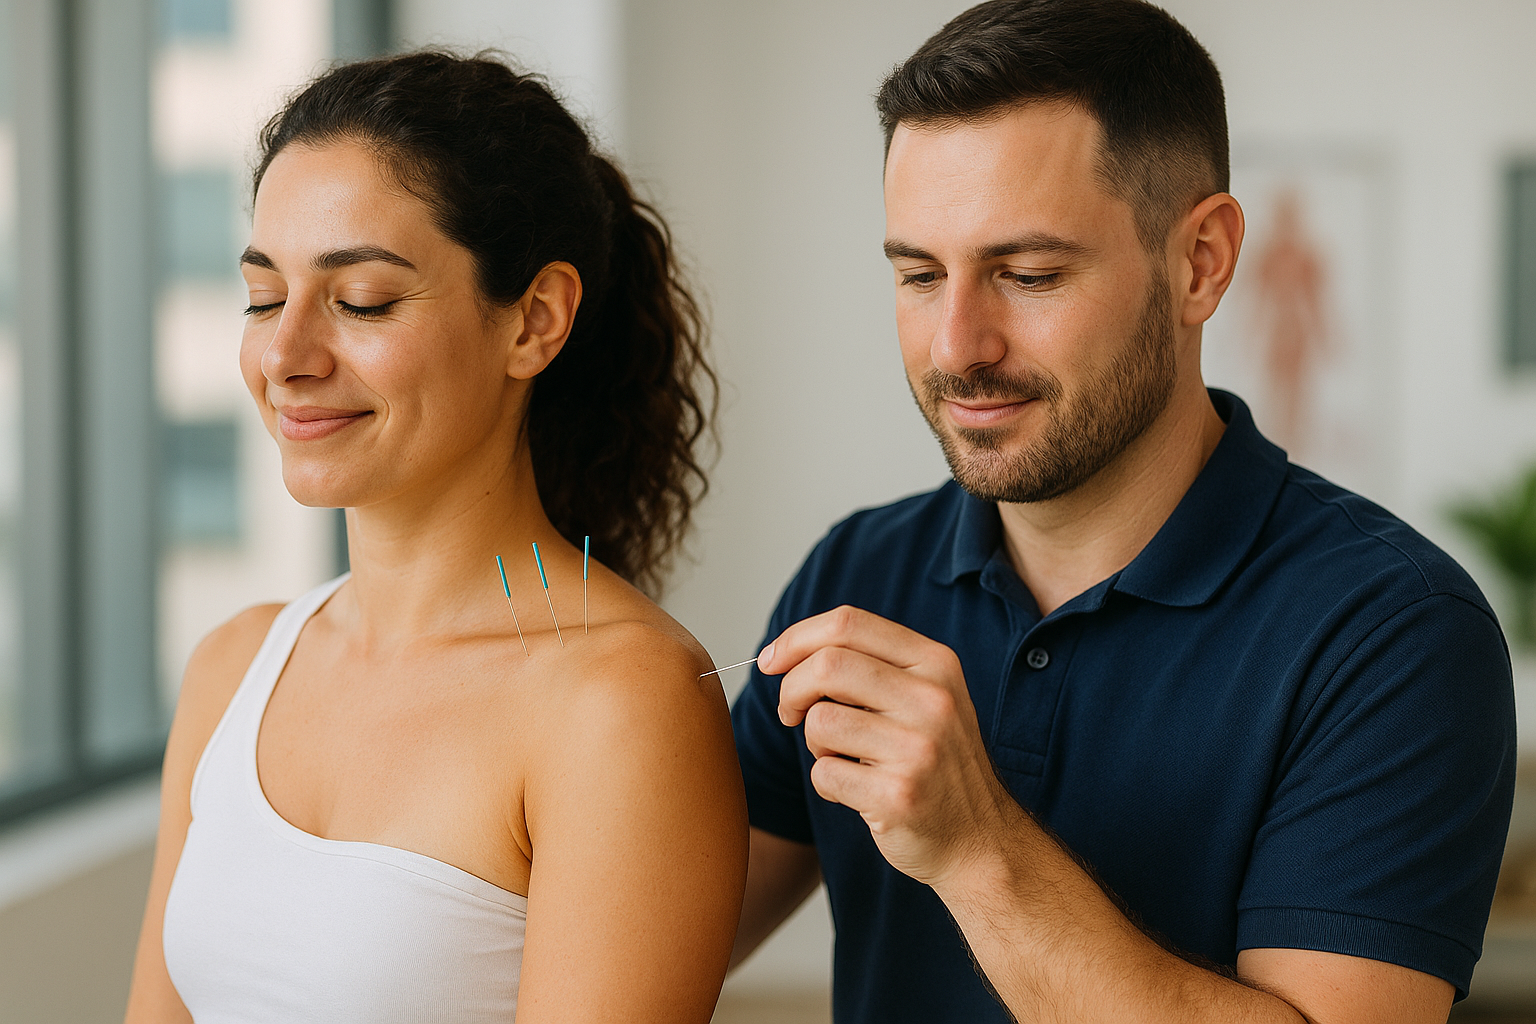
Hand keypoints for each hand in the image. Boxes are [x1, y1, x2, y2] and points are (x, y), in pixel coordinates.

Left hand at [761, 605, 1019, 886]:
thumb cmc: (933, 762)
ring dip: (814, 743)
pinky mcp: (900, 795)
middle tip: (790, 712)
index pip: (849, 623)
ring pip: (820, 722)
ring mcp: (920, 748)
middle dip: (791, 689)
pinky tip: (857, 792)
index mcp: (936, 663)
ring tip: (844, 757)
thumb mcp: (922, 697)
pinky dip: (827, 783)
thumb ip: (868, 666)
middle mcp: (934, 699)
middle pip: (828, 665)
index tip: (770, 661)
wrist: (979, 839)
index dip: (796, 638)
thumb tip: (782, 654)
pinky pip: (825, 773)